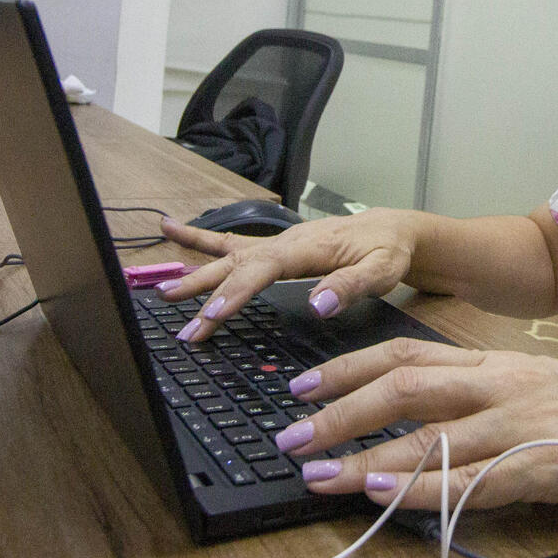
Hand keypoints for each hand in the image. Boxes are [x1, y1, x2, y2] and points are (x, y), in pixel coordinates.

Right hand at [158, 209, 420, 340]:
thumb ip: (350, 286)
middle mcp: (285, 242)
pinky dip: (200, 238)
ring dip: (197, 276)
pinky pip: (231, 242)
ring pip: (227, 258)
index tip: (213, 315)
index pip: (264, 269)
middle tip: (185, 328)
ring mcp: (276, 243)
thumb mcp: (382, 270)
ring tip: (165, 292)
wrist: (392, 229)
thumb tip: (318, 305)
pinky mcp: (274, 248)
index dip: (237, 292)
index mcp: (308, 248)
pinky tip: (171, 230)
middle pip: (238, 267)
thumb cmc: (387, 251)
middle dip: (208, 297)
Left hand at [272, 338, 557, 509]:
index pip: (405, 353)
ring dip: (361, 457)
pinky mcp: (537, 469)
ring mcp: (516, 427)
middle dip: (337, 411)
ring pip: (424, 436)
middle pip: (400, 387)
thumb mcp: (534, 388)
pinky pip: (469, 481)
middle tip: (289, 433)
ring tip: (314, 473)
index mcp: (494, 363)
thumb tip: (420, 419)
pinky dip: (421, 489)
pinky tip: (383, 495)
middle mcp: (498, 386)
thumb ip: (480, 398)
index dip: (347, 367)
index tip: (302, 384)